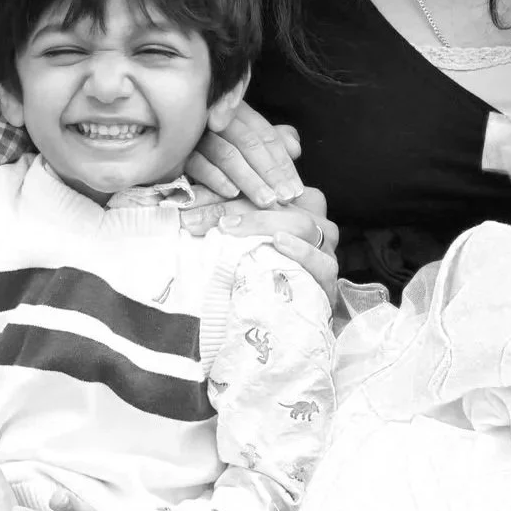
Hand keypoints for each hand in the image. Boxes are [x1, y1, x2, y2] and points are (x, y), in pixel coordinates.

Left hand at [182, 183, 339, 300]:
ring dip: (261, 223)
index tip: (185, 201)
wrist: (293, 321)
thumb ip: (221, 222)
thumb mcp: (241, 244)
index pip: (256, 189)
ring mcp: (324, 246)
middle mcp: (312, 220)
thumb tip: (182, 209)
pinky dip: (300, 251)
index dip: (219, 192)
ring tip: (230, 227)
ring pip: (299, 224)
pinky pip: (320, 260)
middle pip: (274, 203)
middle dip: (230, 207)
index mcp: (293, 204)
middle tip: (194, 218)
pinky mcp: (329, 275)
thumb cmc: (264, 276)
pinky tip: (279, 243)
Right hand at [184, 103, 302, 206]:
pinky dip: (217, 178)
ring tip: (266, 201)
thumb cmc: (210, 155)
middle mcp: (216, 118)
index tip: (296, 189)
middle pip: (250, 143)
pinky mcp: (175, 151)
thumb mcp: (243, 145)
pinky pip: (198, 164)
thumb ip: (271, 143)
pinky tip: (232, 193)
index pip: (265, 135)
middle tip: (286, 198)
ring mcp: (195, 133)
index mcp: (236, 112)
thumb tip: (295, 148)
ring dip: (249, 179)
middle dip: (271, 172)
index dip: (283, 162)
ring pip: (228, 154)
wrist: (158, 151)